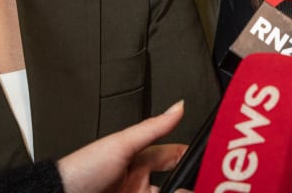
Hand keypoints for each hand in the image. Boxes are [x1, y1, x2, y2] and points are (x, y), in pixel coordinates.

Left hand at [57, 100, 187, 192]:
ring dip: (177, 191)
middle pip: (173, 184)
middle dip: (185, 184)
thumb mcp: (121, 145)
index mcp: (139, 161)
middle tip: (198, 185)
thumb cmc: (83, 169)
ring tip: (181, 191)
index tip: (209, 163)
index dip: (190, 159)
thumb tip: (178, 106)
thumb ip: (152, 128)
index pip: (173, 157)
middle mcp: (139, 183)